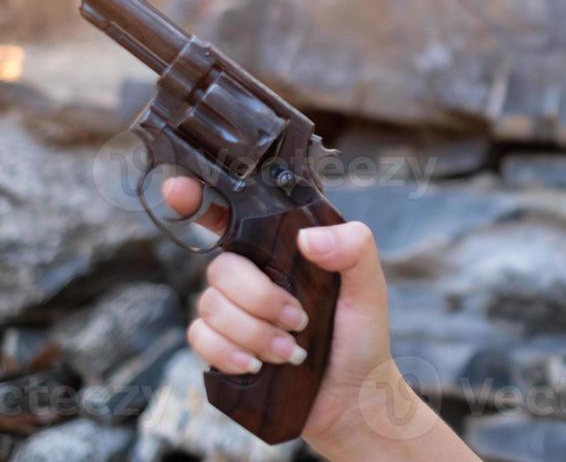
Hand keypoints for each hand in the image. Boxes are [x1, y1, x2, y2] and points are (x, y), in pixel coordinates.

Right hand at [162, 176, 418, 453]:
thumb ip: (353, 247)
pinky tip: (256, 365)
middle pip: (221, 267)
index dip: (199, 197)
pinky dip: (228, 352)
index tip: (177, 189)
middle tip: (299, 320)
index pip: (234, 214)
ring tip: (291, 350)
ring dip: (253, 332)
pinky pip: (199, 338)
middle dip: (259, 297)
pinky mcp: (220, 347)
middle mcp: (252, 275)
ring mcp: (232, 311)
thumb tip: (308, 238)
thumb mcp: (369, 284)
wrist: (351, 395)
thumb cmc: (359, 334)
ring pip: (209, 305)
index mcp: (282, 250)